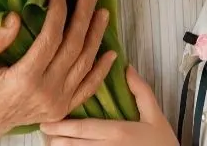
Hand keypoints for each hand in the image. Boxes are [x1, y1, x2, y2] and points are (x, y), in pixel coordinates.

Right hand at [0, 0, 115, 143]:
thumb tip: (15, 17)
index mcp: (24, 78)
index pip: (50, 38)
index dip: (58, 11)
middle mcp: (46, 92)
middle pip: (73, 48)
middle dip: (83, 17)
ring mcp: (56, 103)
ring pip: (84, 65)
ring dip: (96, 37)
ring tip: (102, 13)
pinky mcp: (61, 110)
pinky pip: (87, 89)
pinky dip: (101, 71)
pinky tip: (111, 53)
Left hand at [39, 67, 176, 144]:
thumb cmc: (164, 143)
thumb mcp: (155, 115)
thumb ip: (141, 91)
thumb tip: (126, 67)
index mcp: (118, 133)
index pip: (83, 129)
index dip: (62, 127)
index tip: (45, 122)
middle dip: (55, 139)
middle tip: (43, 129)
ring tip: (51, 142)